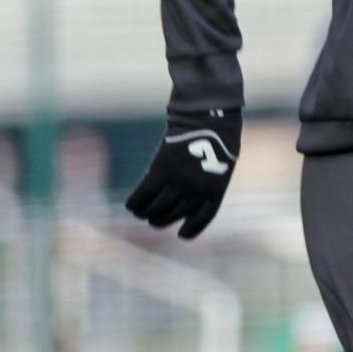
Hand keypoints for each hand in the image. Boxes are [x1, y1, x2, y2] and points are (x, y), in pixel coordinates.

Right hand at [125, 108, 241, 239]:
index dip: (191, 228)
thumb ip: (207, 180)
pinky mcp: (162, 171)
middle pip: (174, 214)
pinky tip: (131, 206)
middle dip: (162, 220)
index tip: (181, 235)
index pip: (203, 218)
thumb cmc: (217, 133)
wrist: (208, 116)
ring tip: (141, 214)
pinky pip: (143, 194)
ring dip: (146, 214)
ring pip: (156, 208)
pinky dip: (135, 202)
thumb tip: (188, 194)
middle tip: (153, 220)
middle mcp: (198, 191)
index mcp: (216, 191)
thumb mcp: (221, 161)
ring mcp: (179, 182)